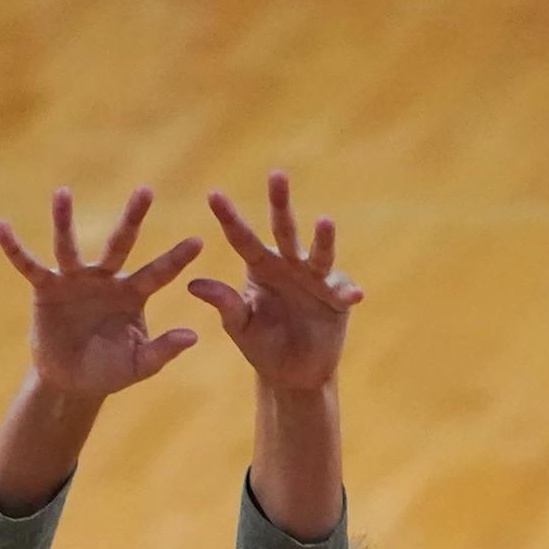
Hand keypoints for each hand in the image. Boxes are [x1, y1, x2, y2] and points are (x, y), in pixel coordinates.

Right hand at [0, 187, 201, 396]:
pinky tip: (0, 226)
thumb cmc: (110, 369)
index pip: (159, 273)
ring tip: (61, 192)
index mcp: (133, 294)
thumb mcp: (139, 364)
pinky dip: (14, 248)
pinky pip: (28, 266)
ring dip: (64, 220)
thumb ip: (163, 350)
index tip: (200, 241)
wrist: (73, 382)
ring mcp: (74, 280)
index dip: (177, 259)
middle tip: (146, 190)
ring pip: (70, 246)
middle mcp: (105, 279)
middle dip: (133, 218)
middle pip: (120, 244)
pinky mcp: (46, 289)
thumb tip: (193, 336)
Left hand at [188, 173, 362, 392]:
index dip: (228, 217)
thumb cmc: (263, 345)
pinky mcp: (338, 298)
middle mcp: (288, 264)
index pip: (242, 238)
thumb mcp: (240, 326)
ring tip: (325, 222)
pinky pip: (342, 292)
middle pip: (284, 229)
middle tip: (276, 175)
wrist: (294, 373)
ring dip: (323, 239)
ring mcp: (316, 278)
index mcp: (260, 267)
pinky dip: (348, 292)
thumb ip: (224, 304)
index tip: (212, 194)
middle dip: (280, 203)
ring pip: (319, 254)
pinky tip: (354, 295)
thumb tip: (193, 284)